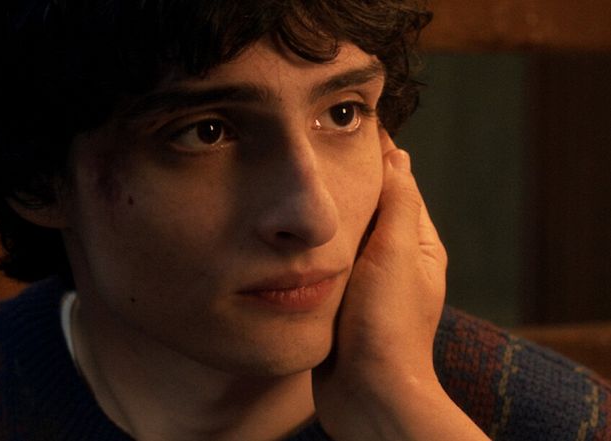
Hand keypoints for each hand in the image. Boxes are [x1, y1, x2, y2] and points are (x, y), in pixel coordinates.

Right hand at [312, 131, 488, 439]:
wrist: (367, 394)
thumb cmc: (387, 325)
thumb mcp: (396, 253)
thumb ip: (398, 202)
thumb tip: (398, 154)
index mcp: (417, 245)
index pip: (398, 185)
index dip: (374, 155)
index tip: (345, 124)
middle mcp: (393, 261)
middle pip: (368, 209)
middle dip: (344, 182)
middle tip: (310, 148)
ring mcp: (364, 283)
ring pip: (341, 236)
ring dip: (323, 216)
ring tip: (293, 183)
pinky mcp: (338, 302)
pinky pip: (324, 263)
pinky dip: (310, 247)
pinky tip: (285, 235)